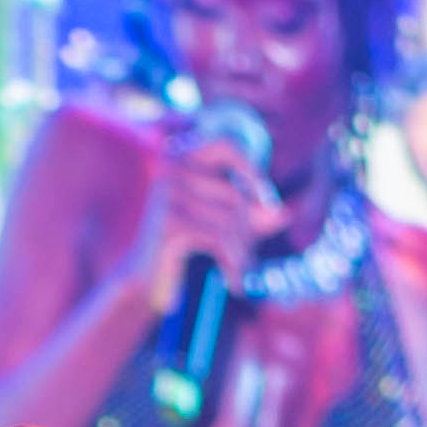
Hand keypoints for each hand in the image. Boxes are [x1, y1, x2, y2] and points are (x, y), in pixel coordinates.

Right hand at [132, 127, 282, 299]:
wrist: (142, 281)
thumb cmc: (182, 247)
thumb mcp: (221, 226)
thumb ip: (251, 215)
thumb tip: (284, 214)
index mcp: (176, 155)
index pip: (224, 144)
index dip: (251, 170)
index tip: (268, 203)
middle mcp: (168, 168)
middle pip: (234, 193)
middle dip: (249, 228)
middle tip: (249, 257)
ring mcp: (166, 193)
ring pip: (229, 218)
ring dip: (241, 250)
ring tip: (240, 270)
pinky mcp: (168, 222)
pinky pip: (217, 238)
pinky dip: (232, 262)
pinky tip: (232, 281)